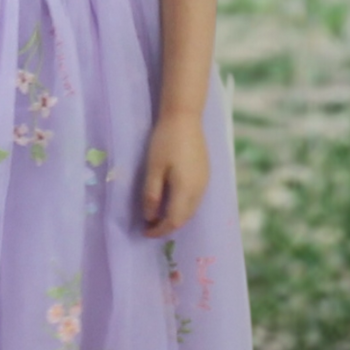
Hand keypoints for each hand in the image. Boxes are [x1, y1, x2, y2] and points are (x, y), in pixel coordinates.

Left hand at [141, 111, 209, 236]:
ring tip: (157, 215)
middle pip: (184, 219)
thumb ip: (151, 195)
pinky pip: (194, 200)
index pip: (174, 221)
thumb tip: (149, 217)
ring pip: (191, 210)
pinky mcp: (205, 174)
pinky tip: (171, 200)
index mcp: (186, 191)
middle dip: (167, 226)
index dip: (159, 230)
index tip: (144, 231)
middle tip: (148, 225)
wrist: (185, 118)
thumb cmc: (166, 141)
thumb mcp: (153, 169)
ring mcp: (205, 182)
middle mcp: (199, 191)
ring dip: (175, 217)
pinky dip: (182, 207)